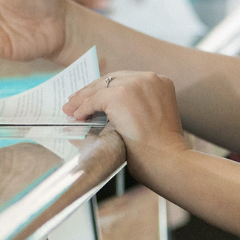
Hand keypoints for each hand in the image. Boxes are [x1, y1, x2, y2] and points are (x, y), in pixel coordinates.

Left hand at [62, 71, 187, 180]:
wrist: (169, 161)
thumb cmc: (161, 150)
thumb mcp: (152, 117)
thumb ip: (135, 106)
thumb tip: (105, 108)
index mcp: (160, 81)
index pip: (125, 80)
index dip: (106, 88)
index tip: (92, 95)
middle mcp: (148, 78)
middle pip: (111, 79)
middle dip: (91, 91)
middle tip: (75, 101)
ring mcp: (134, 84)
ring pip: (100, 88)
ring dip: (83, 99)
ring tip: (70, 109)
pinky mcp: (119, 95)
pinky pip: (94, 100)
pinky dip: (83, 108)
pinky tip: (77, 116)